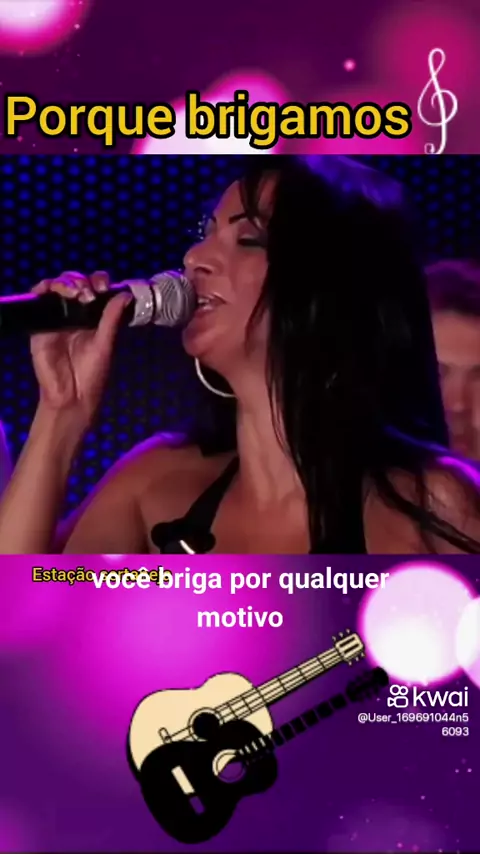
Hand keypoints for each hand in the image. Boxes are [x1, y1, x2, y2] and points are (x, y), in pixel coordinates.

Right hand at [30, 271, 130, 426]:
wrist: (72, 396)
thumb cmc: (92, 374)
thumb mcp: (105, 345)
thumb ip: (112, 319)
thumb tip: (125, 294)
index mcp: (95, 316)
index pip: (95, 288)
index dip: (99, 281)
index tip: (104, 287)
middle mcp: (76, 313)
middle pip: (76, 283)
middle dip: (82, 280)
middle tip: (90, 293)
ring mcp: (57, 317)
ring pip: (57, 287)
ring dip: (66, 283)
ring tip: (76, 294)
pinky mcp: (41, 325)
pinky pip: (38, 300)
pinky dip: (43, 289)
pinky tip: (51, 291)